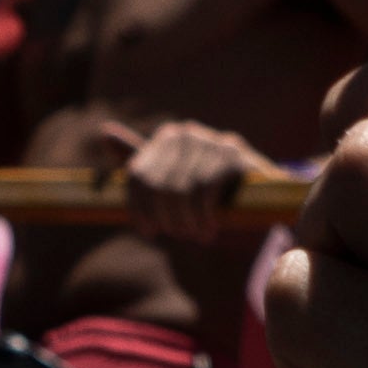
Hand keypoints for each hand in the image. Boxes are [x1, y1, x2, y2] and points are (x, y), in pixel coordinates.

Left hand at [113, 114, 271, 247]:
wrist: (262, 201)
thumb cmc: (210, 195)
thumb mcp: (171, 181)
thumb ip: (141, 160)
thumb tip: (105, 131)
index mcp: (166, 138)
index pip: (136, 176)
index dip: (139, 209)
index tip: (149, 232)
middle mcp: (185, 133)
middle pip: (157, 186)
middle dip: (167, 219)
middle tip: (180, 236)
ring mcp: (210, 139)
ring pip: (180, 191)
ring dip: (186, 222)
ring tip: (196, 235)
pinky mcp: (233, 152)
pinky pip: (204, 190)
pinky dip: (203, 216)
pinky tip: (209, 229)